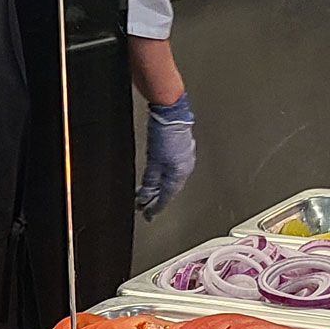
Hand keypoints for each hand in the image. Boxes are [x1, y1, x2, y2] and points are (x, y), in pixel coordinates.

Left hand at [136, 93, 196, 218]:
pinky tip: (158, 175)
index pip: (167, 196)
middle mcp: (185, 168)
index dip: (156, 207)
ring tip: (149, 193)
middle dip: (157, 199)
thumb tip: (144, 197)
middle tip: (146, 206)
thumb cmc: (165, 133)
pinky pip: (173, 170)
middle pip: (170, 189)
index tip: (148, 214)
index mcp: (179, 173)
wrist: (172, 113)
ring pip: (172, 180)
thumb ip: (149, 181)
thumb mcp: (153, 162)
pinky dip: (164, 176)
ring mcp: (184, 158)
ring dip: (160, 187)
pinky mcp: (182, 150)